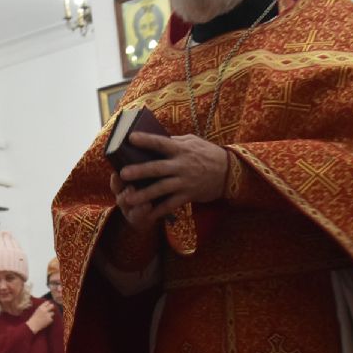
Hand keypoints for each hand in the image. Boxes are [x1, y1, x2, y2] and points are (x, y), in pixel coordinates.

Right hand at [27, 300, 55, 333]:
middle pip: (52, 306)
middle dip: (52, 307)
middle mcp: (44, 310)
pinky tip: (45, 322)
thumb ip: (42, 308)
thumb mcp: (37, 311)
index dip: (49, 304)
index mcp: (41, 307)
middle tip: (52, 309)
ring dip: (50, 315)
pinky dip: (49, 320)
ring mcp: (47, 315)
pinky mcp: (49, 319)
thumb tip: (49, 305)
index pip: (47, 302)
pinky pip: (51, 319)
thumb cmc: (34, 318)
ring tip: (46, 318)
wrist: (33, 325)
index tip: (49, 305)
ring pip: (52, 313)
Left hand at [113, 132, 229, 228]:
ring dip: (144, 194)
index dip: (146, 140)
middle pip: (157, 168)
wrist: (229, 172)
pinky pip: (171, 204)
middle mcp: (182, 165)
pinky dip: (159, 210)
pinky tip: (146, 215)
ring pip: (161, 189)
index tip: (131, 138)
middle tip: (123, 173)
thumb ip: (174, 142)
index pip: (161, 143)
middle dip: (140, 171)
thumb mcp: (192, 142)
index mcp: (181, 149)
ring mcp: (185, 181)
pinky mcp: (188, 195)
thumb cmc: (207, 153)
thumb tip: (155, 139)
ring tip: (128, 199)